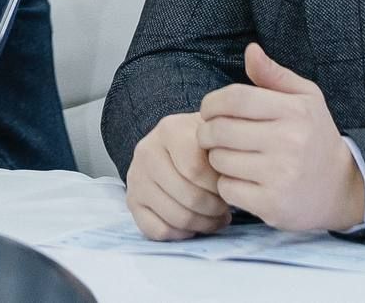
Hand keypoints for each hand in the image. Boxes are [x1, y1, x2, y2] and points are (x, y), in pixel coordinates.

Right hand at [124, 111, 229, 240]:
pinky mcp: (132, 201)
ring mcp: (136, 177)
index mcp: (170, 130)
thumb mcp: (216, 137)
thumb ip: (226, 152)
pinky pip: (158, 231)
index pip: (196, 170)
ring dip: (203, 224)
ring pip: (176, 218)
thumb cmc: (204, 144)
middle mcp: (147, 151)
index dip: (219, 186)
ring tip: (215, 217)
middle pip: (189, 197)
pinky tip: (193, 224)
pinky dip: (181, 234)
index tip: (229, 185)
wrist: (177, 144)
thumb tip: (233, 181)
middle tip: (225, 207)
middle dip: (214, 209)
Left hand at [197, 43, 364, 233]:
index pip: (235, 98)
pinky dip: (226, 184)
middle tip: (210, 135)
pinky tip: (240, 179)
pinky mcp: (272, 206)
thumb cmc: (315, 137)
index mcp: (295, 111)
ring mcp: (281, 176)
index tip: (209, 110)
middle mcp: (289, 142)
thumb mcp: (306, 99)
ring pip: (220, 160)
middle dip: (206, 131)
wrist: (342, 189)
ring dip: (216, 158)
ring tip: (230, 156)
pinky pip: (228, 189)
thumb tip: (250, 51)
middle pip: (221, 130)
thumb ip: (275, 75)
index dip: (212, 102)